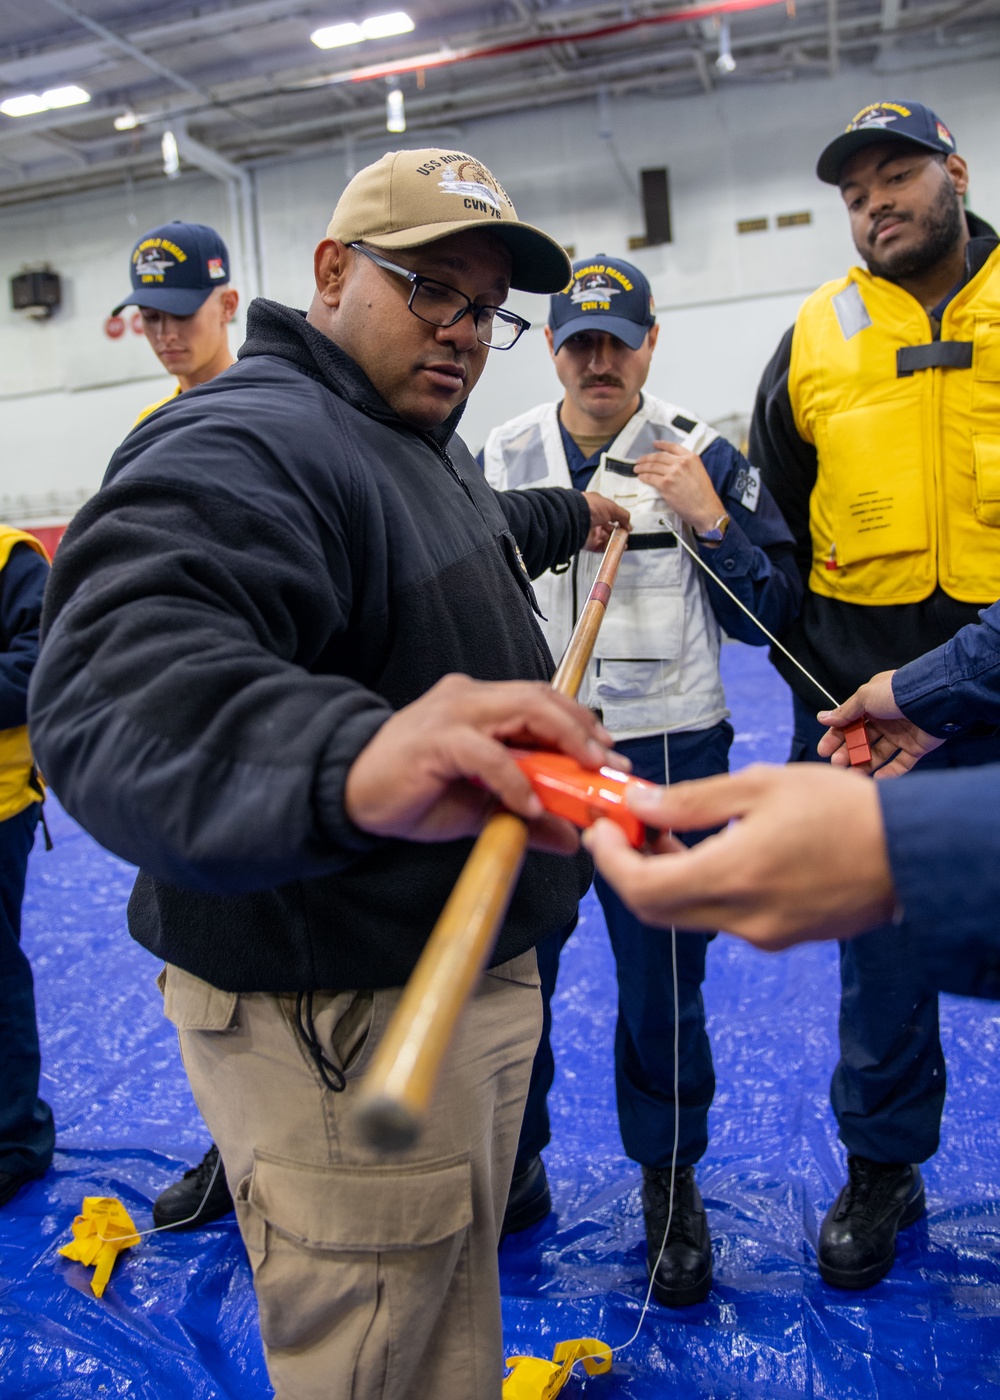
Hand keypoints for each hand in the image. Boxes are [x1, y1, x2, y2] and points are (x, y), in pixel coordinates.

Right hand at [344, 673, 618, 850]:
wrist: (349, 794)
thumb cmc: (412, 791)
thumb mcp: (479, 807)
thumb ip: (523, 813)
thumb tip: (569, 836)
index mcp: (480, 704)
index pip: (542, 701)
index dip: (582, 724)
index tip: (611, 756)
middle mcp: (469, 697)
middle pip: (541, 697)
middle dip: (583, 729)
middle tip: (608, 765)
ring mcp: (452, 714)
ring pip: (523, 710)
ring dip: (562, 742)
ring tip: (585, 775)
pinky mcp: (437, 740)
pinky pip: (488, 754)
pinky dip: (515, 780)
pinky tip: (530, 805)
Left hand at [582, 492, 629, 551]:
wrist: (575, 517)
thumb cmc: (590, 507)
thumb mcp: (612, 507)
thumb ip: (623, 516)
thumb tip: (629, 525)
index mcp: (597, 507)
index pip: (611, 515)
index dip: (620, 520)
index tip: (626, 526)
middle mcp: (593, 519)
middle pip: (609, 528)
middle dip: (618, 533)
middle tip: (624, 535)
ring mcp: (590, 531)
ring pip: (606, 539)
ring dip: (615, 542)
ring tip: (622, 543)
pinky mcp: (588, 542)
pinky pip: (600, 547)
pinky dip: (609, 549)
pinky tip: (616, 548)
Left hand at [582, 763, 896, 948]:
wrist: (911, 854)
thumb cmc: (842, 810)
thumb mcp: (761, 785)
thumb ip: (692, 800)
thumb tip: (638, 804)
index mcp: (731, 876)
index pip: (641, 887)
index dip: (610, 861)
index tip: (602, 828)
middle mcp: (740, 917)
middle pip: (656, 910)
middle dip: (629, 870)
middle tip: (624, 829)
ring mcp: (761, 933)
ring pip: (688, 914)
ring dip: (665, 878)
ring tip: (668, 831)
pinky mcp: (780, 936)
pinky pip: (722, 917)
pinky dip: (701, 887)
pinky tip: (711, 851)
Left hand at [633, 441, 725, 534]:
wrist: (705, 508)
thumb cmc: (704, 494)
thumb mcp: (699, 472)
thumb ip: (687, 465)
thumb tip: (672, 464)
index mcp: (691, 457)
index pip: (672, 447)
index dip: (661, 445)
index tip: (654, 444)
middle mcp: (681, 462)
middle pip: (659, 456)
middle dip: (647, 458)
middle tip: (639, 460)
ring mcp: (672, 473)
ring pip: (652, 467)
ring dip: (642, 467)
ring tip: (637, 469)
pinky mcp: (665, 484)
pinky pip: (650, 478)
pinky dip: (643, 477)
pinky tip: (641, 477)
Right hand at [816, 670, 943, 777]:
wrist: (933, 698)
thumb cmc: (895, 694)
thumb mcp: (865, 698)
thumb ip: (845, 711)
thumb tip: (822, 718)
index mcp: (873, 704)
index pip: (849, 723)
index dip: (835, 737)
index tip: (823, 751)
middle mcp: (886, 720)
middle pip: (862, 740)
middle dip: (848, 753)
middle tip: (837, 764)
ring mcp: (902, 734)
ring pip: (878, 754)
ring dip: (864, 764)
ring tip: (853, 774)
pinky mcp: (916, 748)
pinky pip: (901, 763)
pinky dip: (889, 772)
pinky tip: (876, 778)